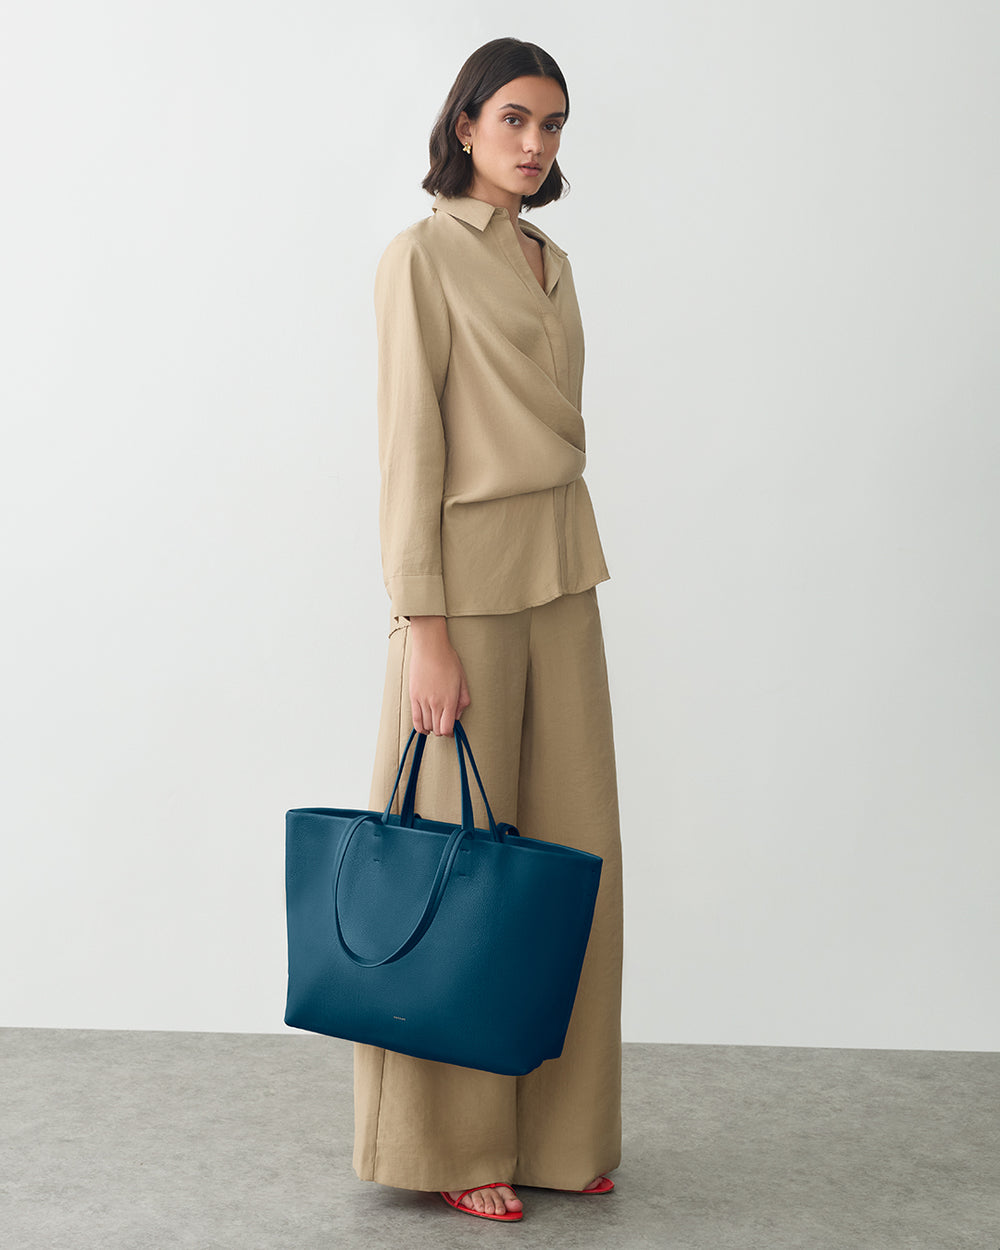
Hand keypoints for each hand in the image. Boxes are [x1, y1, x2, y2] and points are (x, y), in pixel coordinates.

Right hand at [407, 616, 470, 736]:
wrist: (430, 648)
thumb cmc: (448, 661)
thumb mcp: (462, 681)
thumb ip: (462, 701)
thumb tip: (458, 716)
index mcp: (449, 700)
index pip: (447, 728)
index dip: (450, 732)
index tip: (452, 730)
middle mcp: (435, 703)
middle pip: (437, 729)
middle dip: (442, 730)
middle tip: (444, 724)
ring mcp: (423, 700)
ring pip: (426, 725)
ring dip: (431, 727)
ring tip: (435, 722)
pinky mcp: (413, 697)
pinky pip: (415, 719)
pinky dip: (419, 727)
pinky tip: (424, 728)